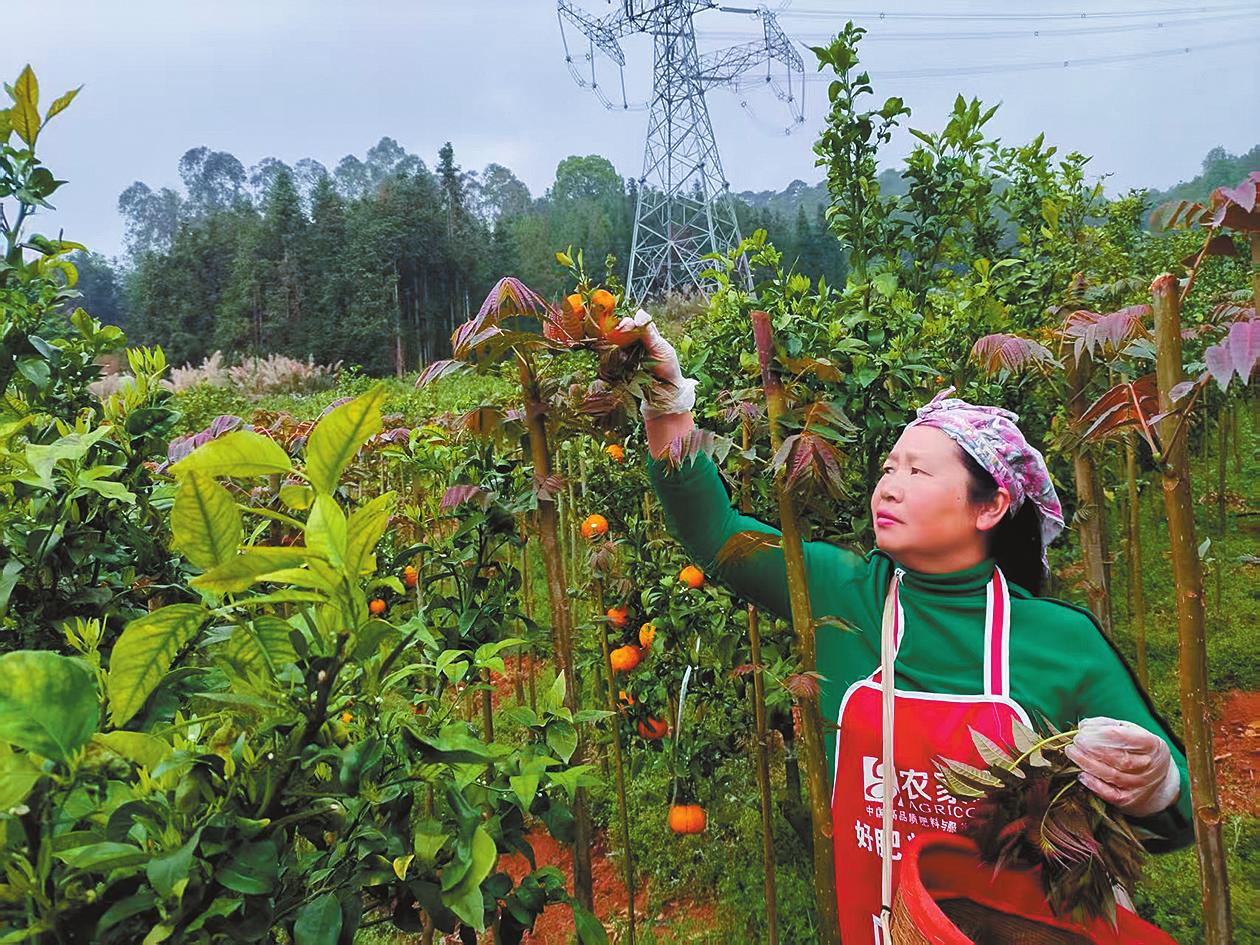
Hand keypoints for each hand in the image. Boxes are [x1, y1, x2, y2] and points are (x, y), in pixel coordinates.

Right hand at [615, 309, 682, 385]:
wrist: (666, 392)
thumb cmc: (668, 369)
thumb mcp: (661, 349)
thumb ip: (650, 333)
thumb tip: (639, 312)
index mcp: (644, 336)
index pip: (632, 324)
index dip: (628, 323)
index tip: (627, 325)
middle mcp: (632, 344)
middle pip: (619, 333)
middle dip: (617, 331)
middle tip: (618, 333)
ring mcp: (624, 356)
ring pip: (612, 345)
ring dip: (611, 343)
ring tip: (612, 343)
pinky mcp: (617, 369)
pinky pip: (609, 359)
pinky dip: (607, 356)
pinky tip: (609, 355)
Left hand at [1064, 716, 1180, 817]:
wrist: (1158, 782)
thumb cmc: (1138, 750)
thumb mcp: (1130, 731)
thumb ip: (1107, 725)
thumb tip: (1084, 726)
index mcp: (1153, 745)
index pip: (1126, 737)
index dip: (1101, 734)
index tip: (1083, 731)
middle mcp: (1150, 766)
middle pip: (1119, 758)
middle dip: (1093, 748)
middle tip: (1076, 742)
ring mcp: (1141, 785)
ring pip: (1113, 775)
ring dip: (1088, 763)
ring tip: (1072, 753)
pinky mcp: (1130, 800)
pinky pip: (1110, 794)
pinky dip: (1094, 785)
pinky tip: (1081, 774)